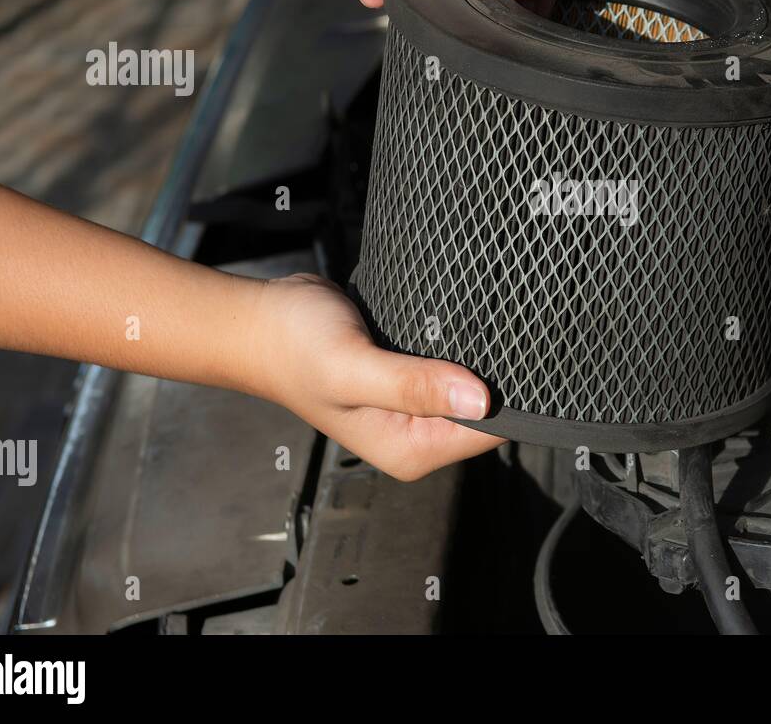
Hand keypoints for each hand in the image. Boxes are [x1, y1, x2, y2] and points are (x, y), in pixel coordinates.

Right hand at [251, 273, 503, 480]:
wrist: (261, 321)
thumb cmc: (294, 347)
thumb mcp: (352, 368)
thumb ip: (413, 386)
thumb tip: (479, 401)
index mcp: (408, 448)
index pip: (487, 433)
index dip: (503, 397)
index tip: (509, 358)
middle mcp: (415, 434)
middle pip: (485, 411)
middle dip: (491, 376)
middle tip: (493, 332)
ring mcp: (413, 407)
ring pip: (470, 386)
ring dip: (476, 359)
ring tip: (476, 324)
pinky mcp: (410, 378)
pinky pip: (451, 367)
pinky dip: (457, 348)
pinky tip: (459, 326)